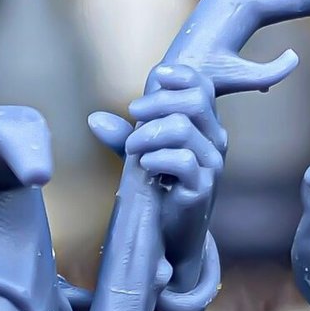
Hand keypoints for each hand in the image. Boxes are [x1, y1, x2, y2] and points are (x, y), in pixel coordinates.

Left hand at [92, 64, 224, 207]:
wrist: (171, 234)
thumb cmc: (159, 191)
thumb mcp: (140, 157)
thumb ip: (123, 137)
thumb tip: (95, 119)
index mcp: (204, 126)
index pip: (202, 87)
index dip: (180, 76)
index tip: (155, 78)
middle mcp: (214, 141)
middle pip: (195, 101)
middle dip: (157, 103)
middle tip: (133, 115)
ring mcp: (211, 164)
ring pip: (183, 129)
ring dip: (148, 133)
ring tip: (131, 148)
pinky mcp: (202, 187)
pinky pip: (183, 160)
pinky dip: (157, 158)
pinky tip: (144, 165)